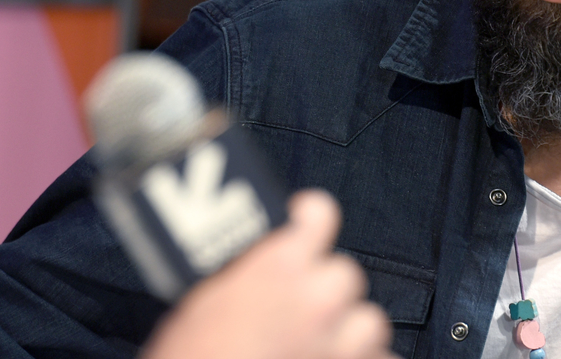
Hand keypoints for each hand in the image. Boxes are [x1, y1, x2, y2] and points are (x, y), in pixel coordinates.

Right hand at [141, 189, 393, 358]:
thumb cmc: (190, 357)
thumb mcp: (204, 302)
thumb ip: (244, 275)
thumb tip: (258, 265)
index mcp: (278, 267)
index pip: (319, 215)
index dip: (309, 221)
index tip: (304, 227)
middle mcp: (317, 299)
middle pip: (346, 274)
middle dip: (326, 291)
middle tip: (298, 311)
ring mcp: (340, 345)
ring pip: (370, 322)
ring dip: (348, 334)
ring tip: (317, 350)